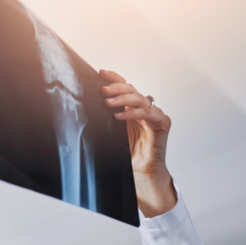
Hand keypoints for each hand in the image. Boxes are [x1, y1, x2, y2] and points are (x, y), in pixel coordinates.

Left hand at [100, 69, 176, 216]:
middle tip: (103, 90)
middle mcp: (144, 108)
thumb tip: (83, 107)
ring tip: (108, 102)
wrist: (141, 172)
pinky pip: (148, 113)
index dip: (114, 78)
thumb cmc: (127, 153)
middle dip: (117, 87)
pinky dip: (133, 113)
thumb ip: (104, 119)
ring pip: (140, 98)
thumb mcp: (110, 133)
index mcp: (132, 108)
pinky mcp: (162, 123)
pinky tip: (120, 116)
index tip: (100, 72)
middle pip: (132, 89)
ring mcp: (155, 114)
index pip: (125, 87)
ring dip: (123, 99)